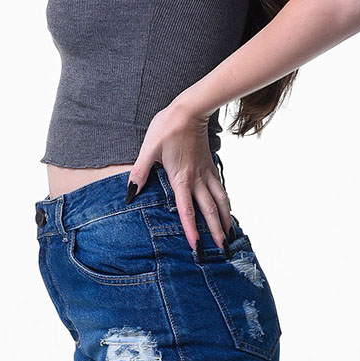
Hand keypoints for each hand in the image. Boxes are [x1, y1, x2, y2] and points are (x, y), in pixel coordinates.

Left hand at [124, 101, 231, 253]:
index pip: (187, 211)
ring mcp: (206, 173)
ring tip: (229, 235)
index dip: (192, 231)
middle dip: (216, 232)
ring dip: (225, 219)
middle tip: (223, 250)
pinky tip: (226, 209)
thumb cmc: (167, 128)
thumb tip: (129, 195)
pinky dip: (226, 202)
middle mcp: (197, 179)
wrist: (189, 110)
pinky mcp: (210, 165)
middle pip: (210, 211)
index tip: (197, 248)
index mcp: (181, 178)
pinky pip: (220, 189)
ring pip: (221, 200)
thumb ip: (139, 173)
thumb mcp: (148, 150)